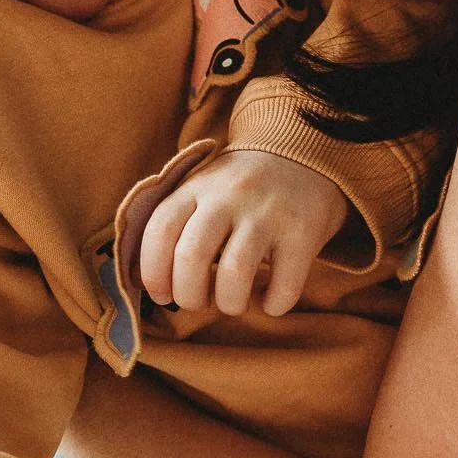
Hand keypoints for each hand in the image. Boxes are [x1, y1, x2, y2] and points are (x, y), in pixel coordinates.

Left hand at [138, 149, 347, 317]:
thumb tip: (151, 282)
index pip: (160, 230)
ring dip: (229, 303)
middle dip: (188, 296)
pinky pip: (283, 286)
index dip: (152, 272)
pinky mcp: (303, 232)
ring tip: (233, 302)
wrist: (305, 152)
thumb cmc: (243, 186)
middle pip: (191, 256)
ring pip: (234, 272)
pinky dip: (272, 305)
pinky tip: (269, 299)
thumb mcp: (204, 188)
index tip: (161, 295)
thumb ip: (179, 222)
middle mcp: (229, 196)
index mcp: (197, 187)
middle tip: (198, 302)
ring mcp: (267, 213)